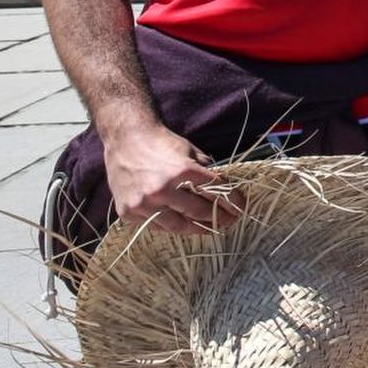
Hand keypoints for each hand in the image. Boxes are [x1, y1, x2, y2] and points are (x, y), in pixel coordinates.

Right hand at [104, 121, 239, 234]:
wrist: (126, 138)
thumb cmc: (161, 142)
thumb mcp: (190, 151)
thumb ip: (205, 170)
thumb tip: (223, 187)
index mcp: (182, 171)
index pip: (215, 191)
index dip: (232, 201)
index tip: (241, 207)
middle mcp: (162, 189)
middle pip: (198, 211)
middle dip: (218, 218)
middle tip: (230, 221)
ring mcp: (143, 203)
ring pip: (177, 226)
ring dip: (197, 229)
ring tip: (210, 229)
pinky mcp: (128, 212)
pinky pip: (156, 226)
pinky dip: (171, 226)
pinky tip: (183, 225)